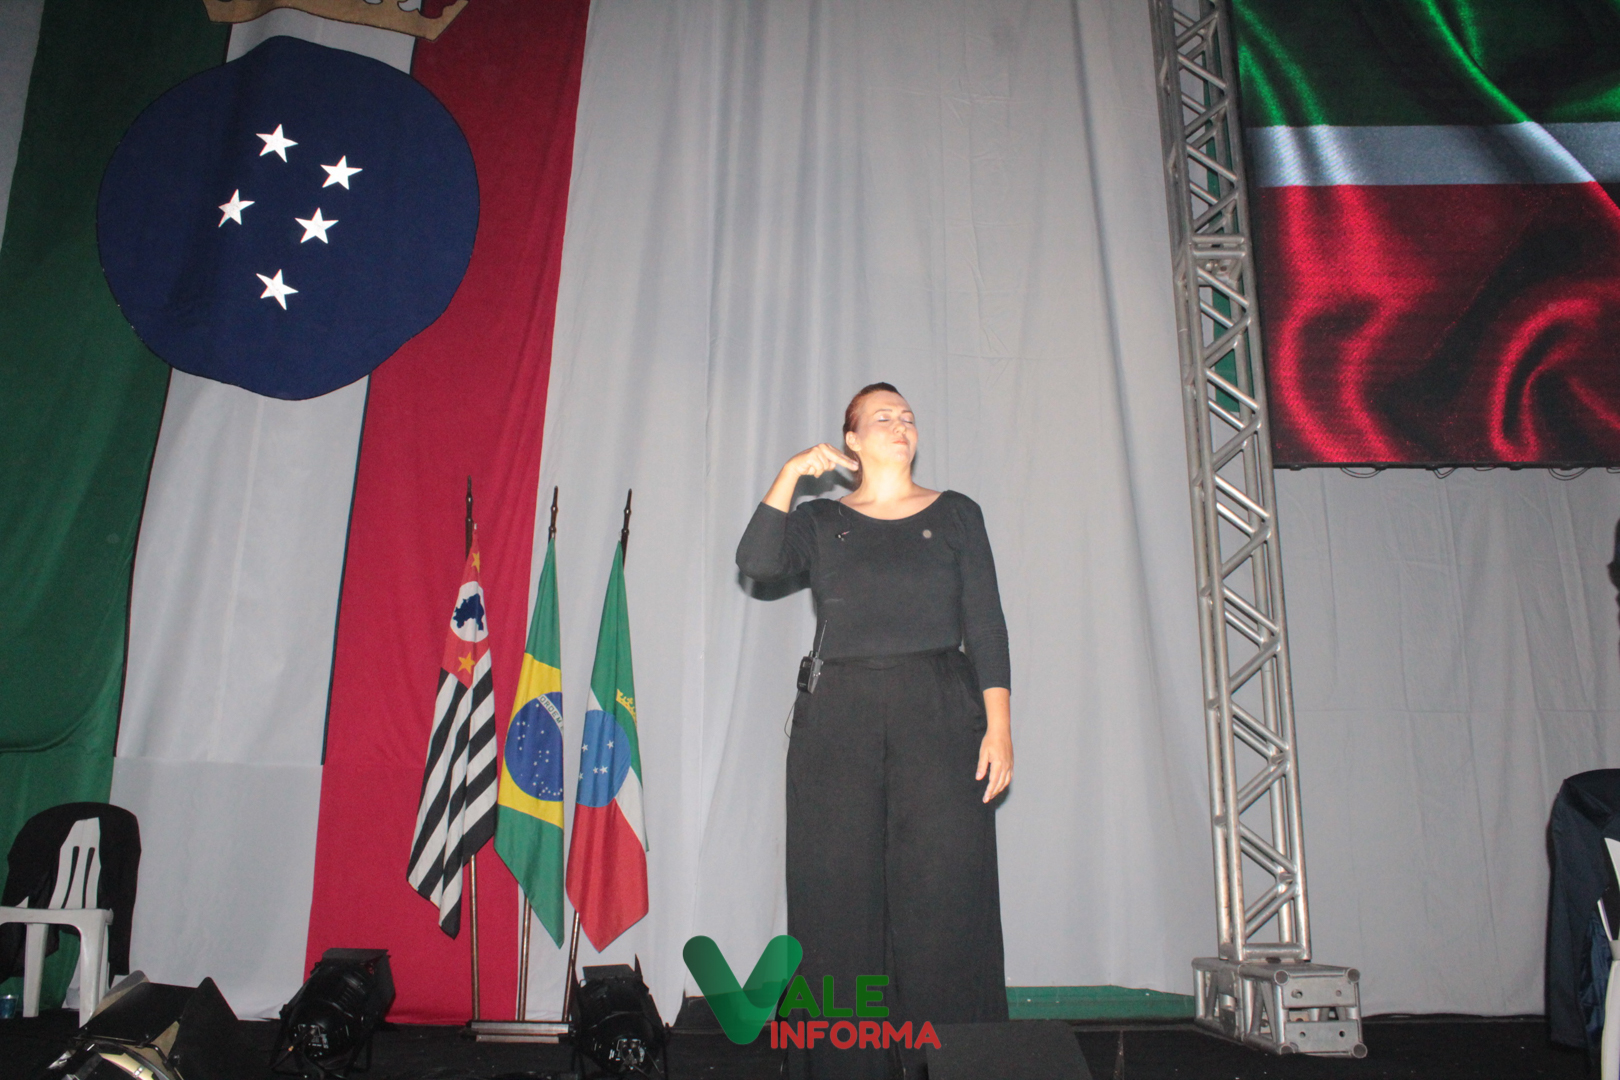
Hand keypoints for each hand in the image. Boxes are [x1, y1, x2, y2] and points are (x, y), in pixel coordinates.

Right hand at [786, 443, 857, 478]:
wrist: (795, 466)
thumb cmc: (810, 465)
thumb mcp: (822, 465)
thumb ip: (830, 463)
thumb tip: (834, 464)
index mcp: (826, 447)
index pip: (839, 455)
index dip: (848, 461)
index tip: (855, 465)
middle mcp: (823, 446)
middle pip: (837, 458)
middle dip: (846, 463)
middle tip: (856, 467)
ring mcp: (817, 450)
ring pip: (827, 466)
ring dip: (820, 471)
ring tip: (814, 469)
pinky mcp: (812, 455)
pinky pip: (820, 467)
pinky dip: (816, 472)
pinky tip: (810, 469)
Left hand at [976, 687, 1011, 801]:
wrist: (1001, 731)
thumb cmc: (990, 740)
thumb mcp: (983, 753)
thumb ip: (982, 766)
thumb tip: (979, 778)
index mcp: (998, 764)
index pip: (993, 782)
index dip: (989, 791)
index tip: (985, 799)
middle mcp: (1006, 766)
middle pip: (1000, 784)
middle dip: (993, 793)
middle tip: (987, 799)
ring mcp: (1010, 764)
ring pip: (1006, 781)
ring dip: (999, 789)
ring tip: (993, 794)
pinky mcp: (1011, 762)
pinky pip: (1009, 776)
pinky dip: (1005, 783)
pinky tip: (1000, 785)